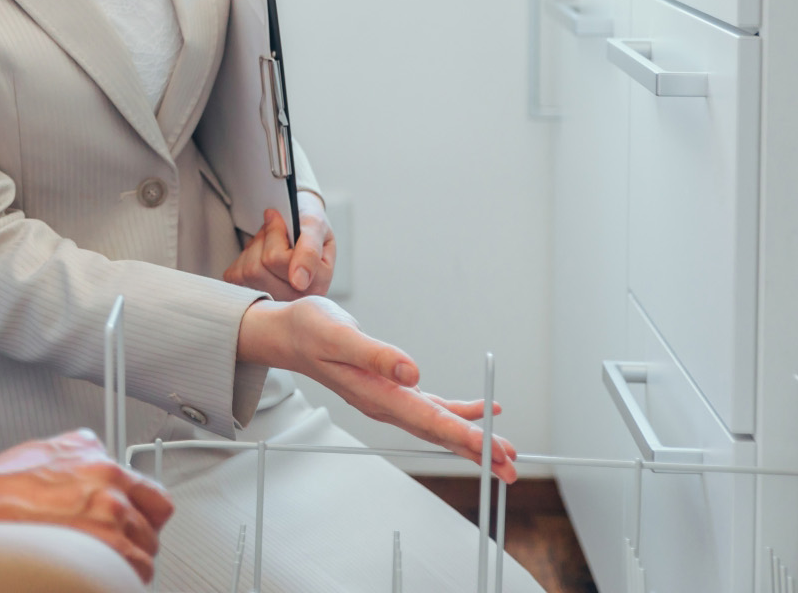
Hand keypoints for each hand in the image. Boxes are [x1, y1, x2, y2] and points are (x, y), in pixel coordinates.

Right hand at [0, 429, 174, 581]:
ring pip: (139, 564)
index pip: (158, 502)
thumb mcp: (54, 447)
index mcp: (107, 469)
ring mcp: (102, 536)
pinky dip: (110, 580)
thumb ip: (88, 450)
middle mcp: (112, 501)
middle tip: (114, 547)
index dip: (148, 517)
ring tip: (99, 564)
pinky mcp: (84, 563)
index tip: (140, 525)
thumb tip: (100, 453)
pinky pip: (117, 580)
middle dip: (134, 542)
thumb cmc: (3, 482)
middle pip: (150, 536)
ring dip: (124, 565)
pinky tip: (89, 574)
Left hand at [222, 194, 334, 298]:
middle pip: (258, 269)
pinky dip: (245, 257)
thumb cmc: (307, 226)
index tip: (278, 217)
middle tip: (276, 229)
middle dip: (264, 240)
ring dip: (255, 248)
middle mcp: (296, 299)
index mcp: (317, 284)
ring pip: (248, 272)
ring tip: (270, 242)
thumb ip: (310, 251)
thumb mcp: (315, 226)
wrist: (298, 226)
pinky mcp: (253, 298)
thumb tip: (299, 281)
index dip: (274, 234)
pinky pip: (236, 276)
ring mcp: (274, 301)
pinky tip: (261, 254)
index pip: (277, 260)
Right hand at [236, 299, 517, 482]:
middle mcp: (384, 404)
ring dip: (473, 438)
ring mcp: (388, 400)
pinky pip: (431, 408)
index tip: (493, 450)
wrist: (286, 334)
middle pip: (438, 432)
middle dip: (477, 450)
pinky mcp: (391, 389)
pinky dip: (459, 413)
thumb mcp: (337, 333)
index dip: (463, 436)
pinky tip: (483, 411)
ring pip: (438, 425)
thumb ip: (375, 354)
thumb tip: (413, 371)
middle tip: (512, 468)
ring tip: (506, 452)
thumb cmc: (308, 329)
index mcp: (375, 394)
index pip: (427, 420)